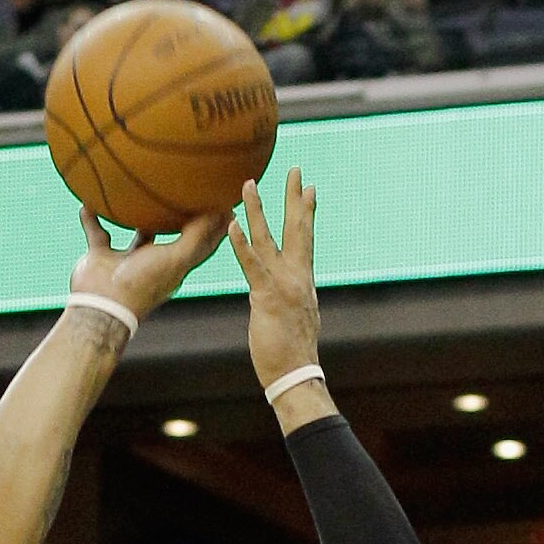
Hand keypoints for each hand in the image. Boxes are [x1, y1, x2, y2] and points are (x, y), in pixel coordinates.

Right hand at [70, 200, 229, 332]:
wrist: (103, 305)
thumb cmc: (142, 283)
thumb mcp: (176, 258)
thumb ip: (196, 234)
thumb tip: (217, 210)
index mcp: (174, 265)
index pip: (202, 242)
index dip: (216, 224)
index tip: (226, 201)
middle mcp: (153, 261)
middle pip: (175, 233)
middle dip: (186, 213)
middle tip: (195, 188)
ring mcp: (127, 259)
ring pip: (139, 230)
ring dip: (143, 212)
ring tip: (151, 189)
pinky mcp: (102, 256)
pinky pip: (97, 232)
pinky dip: (92, 218)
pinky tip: (88, 203)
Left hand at [225, 171, 319, 398]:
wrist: (296, 374)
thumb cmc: (292, 353)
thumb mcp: (295, 318)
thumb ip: (290, 299)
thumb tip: (286, 296)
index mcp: (303, 279)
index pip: (305, 238)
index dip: (307, 212)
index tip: (309, 188)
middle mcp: (297, 276)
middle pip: (296, 228)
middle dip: (294, 197)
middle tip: (295, 169)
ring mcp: (284, 284)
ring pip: (269, 239)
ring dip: (258, 210)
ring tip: (248, 185)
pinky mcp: (267, 297)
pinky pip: (252, 265)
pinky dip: (242, 244)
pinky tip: (233, 225)